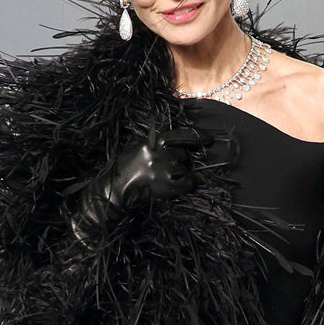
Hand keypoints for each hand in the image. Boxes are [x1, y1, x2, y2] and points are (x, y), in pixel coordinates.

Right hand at [69, 127, 209, 245]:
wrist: (115, 188)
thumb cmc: (123, 168)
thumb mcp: (136, 148)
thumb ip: (153, 143)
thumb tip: (171, 142)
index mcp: (152, 143)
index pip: (179, 135)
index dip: (196, 136)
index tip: (208, 140)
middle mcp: (160, 154)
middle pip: (184, 154)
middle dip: (182, 160)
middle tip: (173, 167)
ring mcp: (164, 170)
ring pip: (185, 168)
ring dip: (183, 173)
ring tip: (170, 177)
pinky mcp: (166, 186)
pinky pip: (187, 183)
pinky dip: (189, 183)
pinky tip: (184, 184)